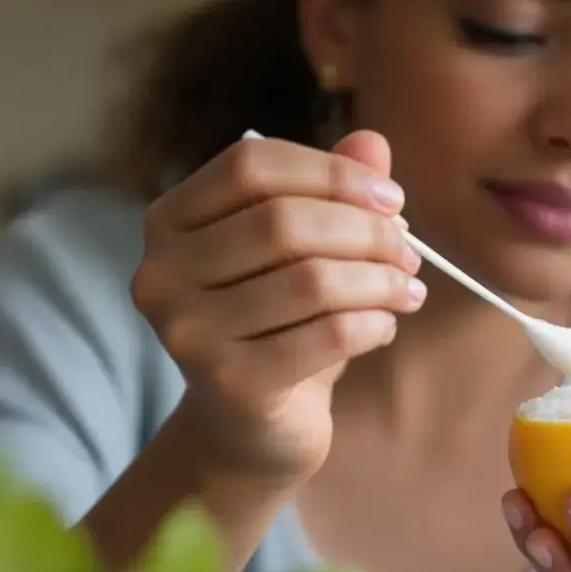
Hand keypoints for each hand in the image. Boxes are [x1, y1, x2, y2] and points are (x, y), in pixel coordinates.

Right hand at [132, 131, 422, 478]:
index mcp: (170, 221)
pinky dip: (374, 324)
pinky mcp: (228, 384)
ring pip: (313, 280)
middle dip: (367, 232)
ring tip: (407, 289)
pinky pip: (327, 335)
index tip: (392, 198)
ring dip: (380, 280)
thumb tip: (373, 143)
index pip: (252, 165)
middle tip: (410, 252)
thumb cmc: (280, 323)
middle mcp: (161, 272)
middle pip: (284, 221)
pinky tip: (386, 325)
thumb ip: (332, 194)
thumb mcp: (304, 253)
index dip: (332, 172)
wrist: (253, 427)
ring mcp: (187, 331)